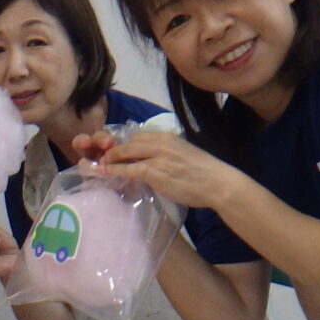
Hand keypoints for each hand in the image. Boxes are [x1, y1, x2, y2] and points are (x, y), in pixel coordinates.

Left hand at [94, 131, 239, 209]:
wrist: (217, 183)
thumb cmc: (203, 173)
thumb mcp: (182, 154)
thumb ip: (165, 154)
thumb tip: (150, 160)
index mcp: (167, 137)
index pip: (137, 135)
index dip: (123, 144)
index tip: (115, 152)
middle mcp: (161, 142)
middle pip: (128, 142)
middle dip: (113, 150)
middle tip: (103, 159)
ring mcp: (157, 156)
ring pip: (125, 153)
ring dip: (110, 159)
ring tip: (101, 166)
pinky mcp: (155, 171)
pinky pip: (129, 169)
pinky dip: (116, 170)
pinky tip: (107, 173)